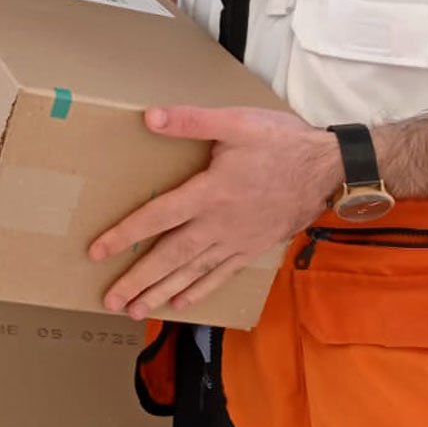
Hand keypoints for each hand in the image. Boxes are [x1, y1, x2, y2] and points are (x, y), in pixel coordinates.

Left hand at [88, 106, 339, 318]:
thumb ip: (190, 121)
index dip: (124, 235)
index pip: (157, 218)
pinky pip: (220, 275)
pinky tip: (179, 303)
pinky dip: (198, 290)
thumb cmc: (282, 142)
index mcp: (209, 193)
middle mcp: (219, 224)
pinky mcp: (253, 248)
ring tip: (135, 309)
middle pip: (170, 257)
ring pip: (192, 272)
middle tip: (110, 301)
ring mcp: (237, 241)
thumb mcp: (236, 122)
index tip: (96, 252)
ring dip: (161, 292)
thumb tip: (148, 118)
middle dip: (138, 280)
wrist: (331, 168)